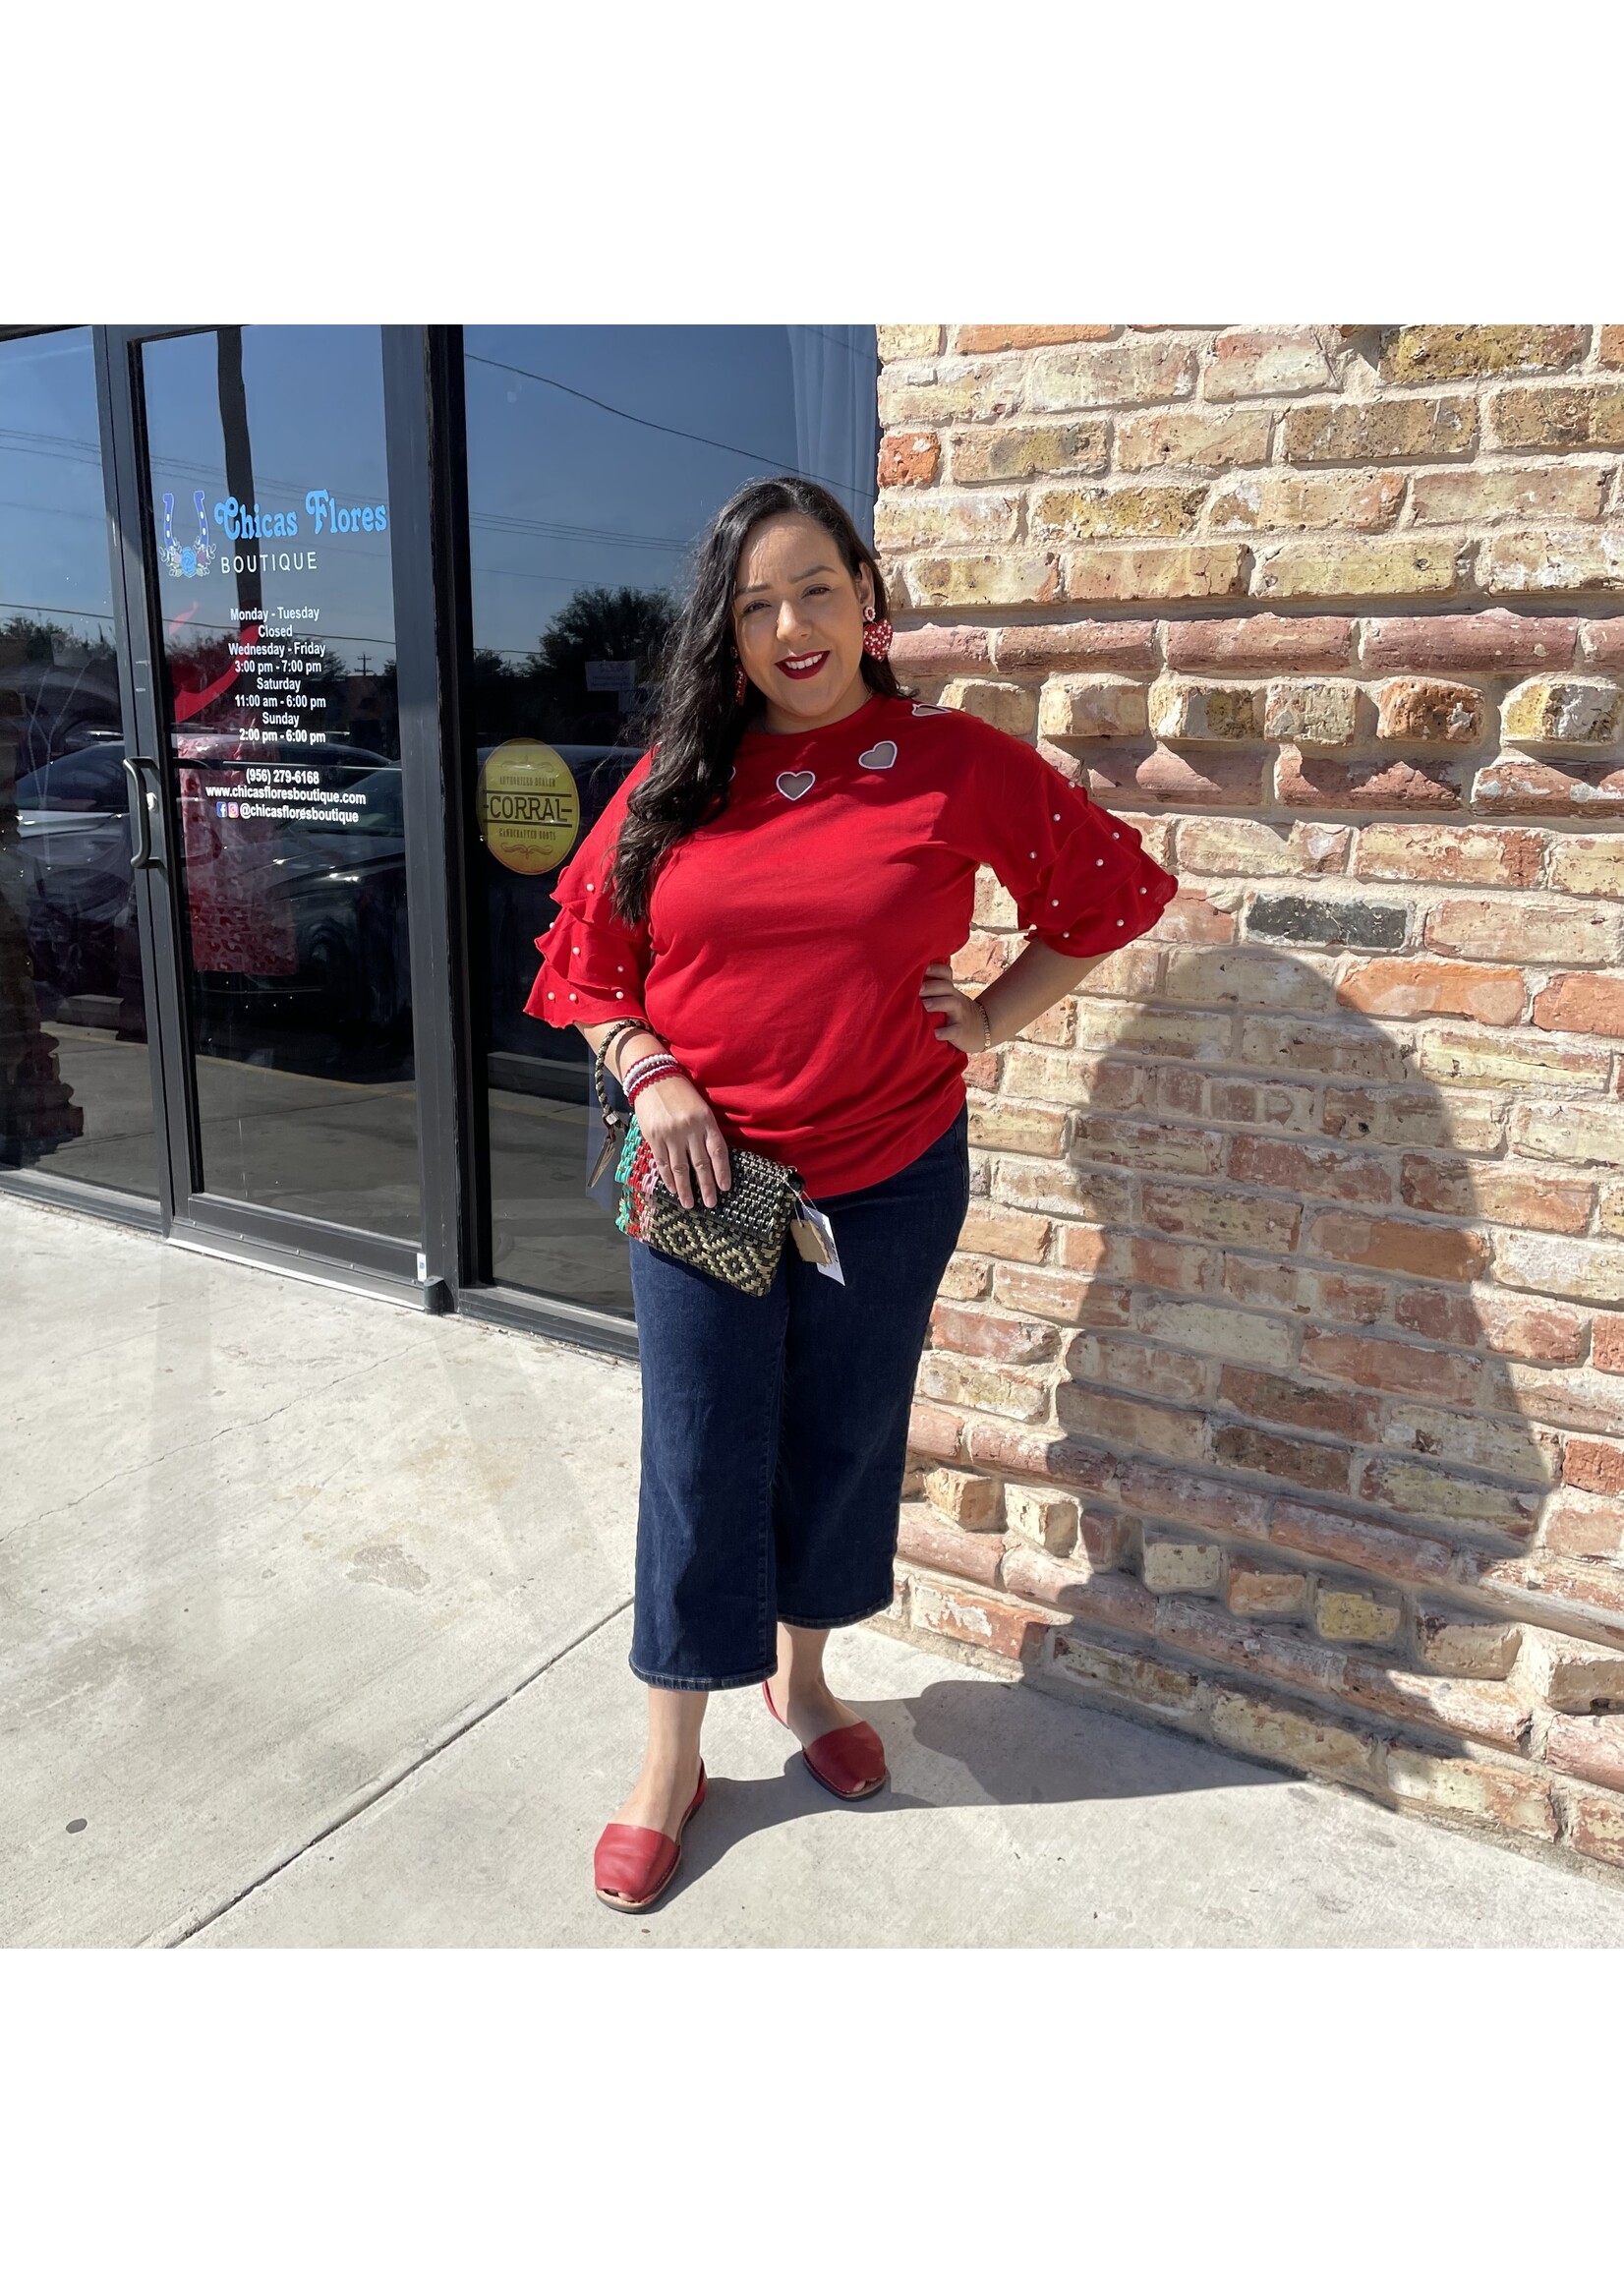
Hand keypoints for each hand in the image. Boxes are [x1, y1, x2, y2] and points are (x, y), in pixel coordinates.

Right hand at [631, 1073, 732, 1209]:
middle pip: (700, 1164)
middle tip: (710, 1204)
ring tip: (689, 1204)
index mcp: (705, 1120)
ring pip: (680, 1168)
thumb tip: (712, 1158)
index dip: (722, 1171)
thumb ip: (705, 1130)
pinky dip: (667, 1177)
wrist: (652, 1076)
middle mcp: (690, 1129)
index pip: (718, 1151)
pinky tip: (672, 1188)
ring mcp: (671, 1134)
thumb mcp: (700, 1107)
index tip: (725, 1188)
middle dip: (706, 1186)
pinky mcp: (654, 1137)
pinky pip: (662, 1162)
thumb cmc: (679, 1092)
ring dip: (685, 1188)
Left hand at [920, 960, 991, 1053]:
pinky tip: (934, 1034)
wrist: (981, 1029)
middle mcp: (955, 998)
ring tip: (925, 1006)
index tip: (922, 966)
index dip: (935, 968)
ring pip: (952, 1003)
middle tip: (917, 989)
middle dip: (931, 986)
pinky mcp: (961, 1031)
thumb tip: (904, 982)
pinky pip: (954, 1030)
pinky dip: (944, 1032)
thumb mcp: (948, 997)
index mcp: (950, 990)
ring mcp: (959, 1014)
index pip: (945, 973)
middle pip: (946, 986)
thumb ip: (932, 989)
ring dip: (937, 1003)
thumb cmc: (954, 1012)